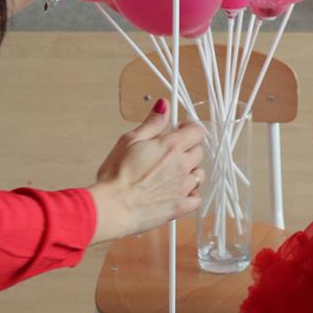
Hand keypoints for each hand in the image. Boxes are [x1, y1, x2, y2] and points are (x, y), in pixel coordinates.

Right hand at [89, 100, 204, 243]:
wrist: (113, 207)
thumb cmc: (117, 175)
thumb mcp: (130, 140)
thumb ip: (152, 123)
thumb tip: (164, 106)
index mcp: (172, 147)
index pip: (198, 131)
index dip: (189, 128)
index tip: (180, 130)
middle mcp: (182, 166)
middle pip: (199, 152)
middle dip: (188, 149)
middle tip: (171, 152)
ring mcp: (183, 188)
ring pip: (199, 175)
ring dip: (190, 171)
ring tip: (173, 173)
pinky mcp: (180, 207)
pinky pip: (197, 198)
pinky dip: (191, 194)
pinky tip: (178, 192)